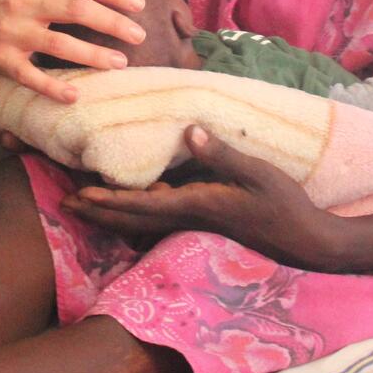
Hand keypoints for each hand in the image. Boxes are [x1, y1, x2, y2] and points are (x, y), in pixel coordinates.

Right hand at [0, 0, 147, 101]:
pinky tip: (76, 95)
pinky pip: (30, 76)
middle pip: (75, 9)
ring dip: (92, 56)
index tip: (138, 4)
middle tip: (139, 35)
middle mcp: (24, 4)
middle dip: (111, 22)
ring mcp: (13, 34)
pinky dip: (52, 87)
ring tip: (121, 63)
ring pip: (58, 44)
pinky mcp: (3, 61)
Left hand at [62, 125, 336, 267]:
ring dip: (113, 213)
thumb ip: (222, 154)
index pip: (143, 205)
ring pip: (144, 221)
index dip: (109, 201)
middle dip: (99, 211)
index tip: (80, 196)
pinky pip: (162, 217)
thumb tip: (190, 130)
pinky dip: (139, 211)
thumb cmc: (285, 206)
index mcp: (197, 205)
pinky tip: (134, 200)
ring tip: (85, 204)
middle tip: (65, 204)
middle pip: (134, 218)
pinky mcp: (207, 220)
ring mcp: (197, 222)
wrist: (307, 242)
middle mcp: (189, 217)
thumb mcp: (258, 173)